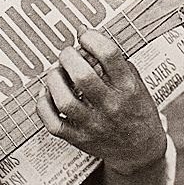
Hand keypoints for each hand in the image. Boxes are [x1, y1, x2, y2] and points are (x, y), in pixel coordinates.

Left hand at [35, 28, 168, 174]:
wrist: (140, 150)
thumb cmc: (136, 110)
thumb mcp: (135, 82)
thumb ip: (113, 61)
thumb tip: (84, 34)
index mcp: (128, 88)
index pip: (109, 55)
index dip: (92, 38)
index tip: (84, 35)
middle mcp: (111, 106)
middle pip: (82, 76)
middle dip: (69, 57)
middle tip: (67, 54)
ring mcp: (94, 125)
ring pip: (64, 100)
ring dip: (54, 80)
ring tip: (56, 72)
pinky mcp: (79, 139)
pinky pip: (53, 123)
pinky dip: (43, 105)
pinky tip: (47, 94)